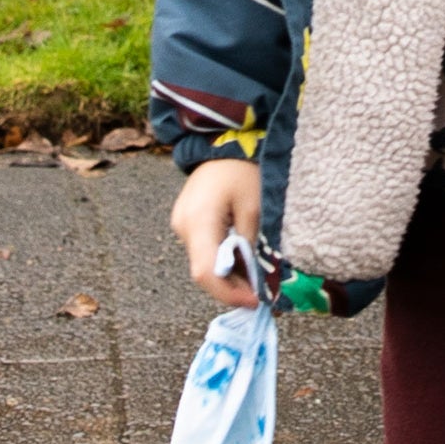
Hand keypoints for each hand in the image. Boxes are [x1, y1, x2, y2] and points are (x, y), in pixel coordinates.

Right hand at [170, 158, 261, 307]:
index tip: (256, 302)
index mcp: (199, 221)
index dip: (229, 293)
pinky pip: (204, 250)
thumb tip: (256, 279)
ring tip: (257, 280)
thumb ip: (252, 244)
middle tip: (262, 295)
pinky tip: (244, 261)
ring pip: (204, 264)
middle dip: (232, 288)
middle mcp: (184, 227)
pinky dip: (224, 261)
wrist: (221, 141)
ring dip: (229, 276)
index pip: (206, 272)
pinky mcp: (187, 222)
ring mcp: (182, 225)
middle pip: (204, 272)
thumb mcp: (256, 206)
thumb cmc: (243, 169)